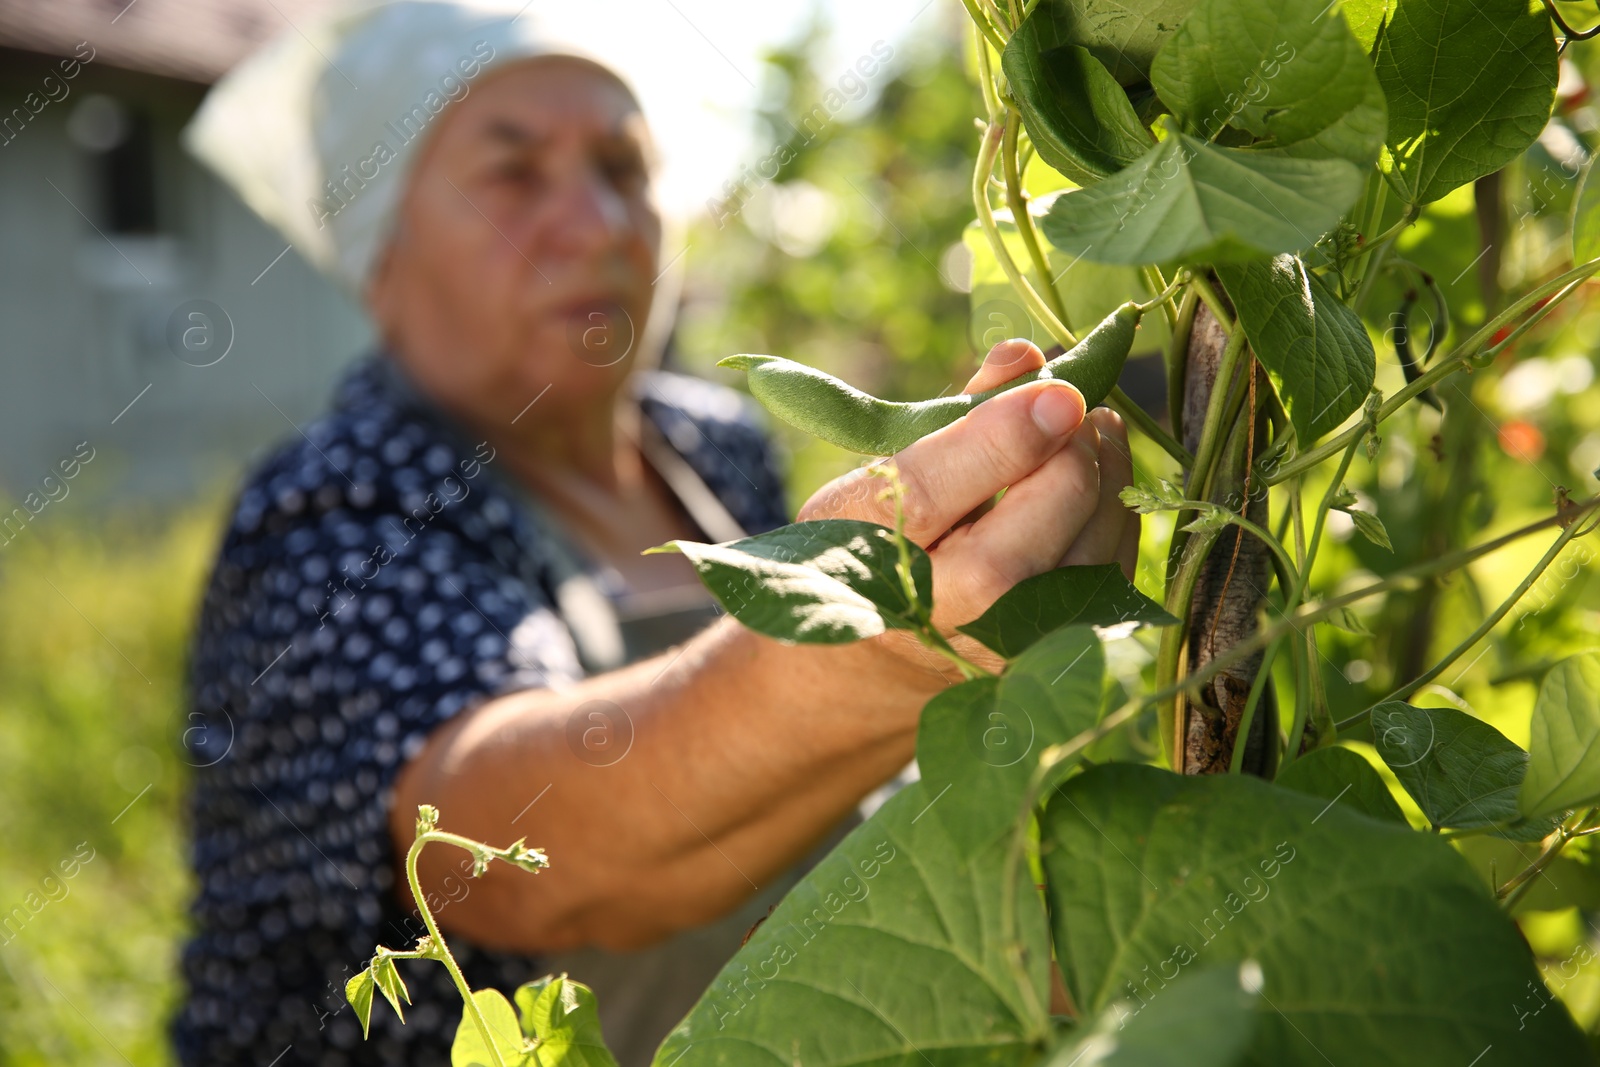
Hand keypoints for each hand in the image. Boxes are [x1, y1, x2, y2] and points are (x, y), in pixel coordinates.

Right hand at [797, 338, 1139, 676]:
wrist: (883, 660)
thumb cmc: (873, 550)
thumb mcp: (877, 480)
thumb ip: (952, 419)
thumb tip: (1025, 354)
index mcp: (883, 557)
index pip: (942, 488)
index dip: (1009, 428)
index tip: (1054, 385)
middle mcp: (960, 611)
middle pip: (1058, 494)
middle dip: (1071, 432)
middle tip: (1059, 402)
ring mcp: (1028, 635)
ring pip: (1106, 517)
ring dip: (1102, 458)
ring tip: (1074, 433)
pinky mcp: (1072, 645)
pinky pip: (1122, 551)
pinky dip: (1111, 501)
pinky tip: (1084, 482)